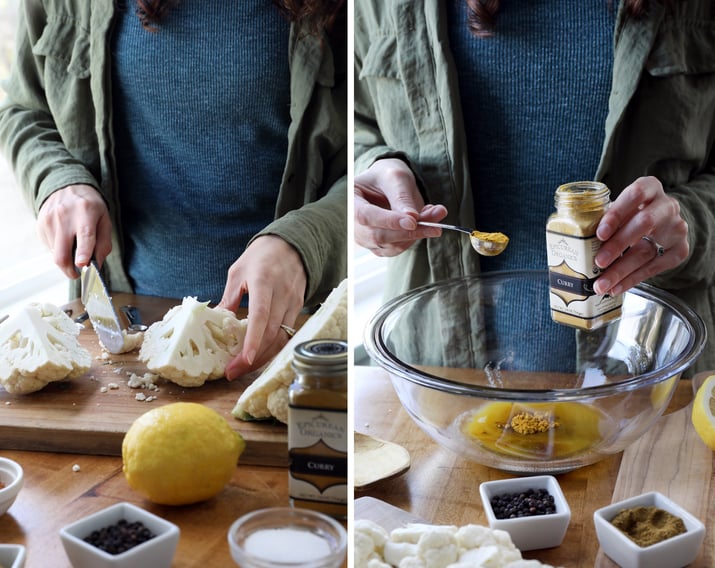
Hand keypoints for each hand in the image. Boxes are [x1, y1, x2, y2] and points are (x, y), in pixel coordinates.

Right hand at [36, 184, 112, 277]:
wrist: (67, 186)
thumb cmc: (91, 207)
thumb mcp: (105, 221)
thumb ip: (104, 244)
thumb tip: (97, 265)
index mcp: (86, 212)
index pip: (84, 235)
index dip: (83, 253)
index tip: (82, 265)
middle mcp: (64, 215)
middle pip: (62, 252)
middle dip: (69, 270)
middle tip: (77, 274)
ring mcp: (49, 220)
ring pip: (55, 253)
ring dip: (66, 258)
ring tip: (74, 246)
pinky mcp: (40, 225)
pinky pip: (49, 247)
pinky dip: (59, 249)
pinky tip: (65, 239)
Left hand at [219, 235, 306, 379]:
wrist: (291, 245)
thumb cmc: (261, 257)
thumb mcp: (238, 272)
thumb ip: (229, 298)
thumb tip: (215, 325)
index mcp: (264, 281)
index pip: (261, 315)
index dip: (252, 340)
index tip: (242, 360)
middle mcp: (282, 294)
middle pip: (271, 333)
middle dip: (252, 357)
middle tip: (232, 372)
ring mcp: (293, 303)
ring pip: (280, 338)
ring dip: (261, 358)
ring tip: (241, 368)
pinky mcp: (298, 309)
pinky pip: (286, 334)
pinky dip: (271, 348)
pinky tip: (257, 356)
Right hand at [354, 158, 447, 255]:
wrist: (387, 184)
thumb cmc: (386, 176)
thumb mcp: (395, 177)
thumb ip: (401, 197)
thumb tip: (413, 220)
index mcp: (350, 200)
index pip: (366, 216)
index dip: (389, 221)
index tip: (413, 221)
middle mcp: (353, 223)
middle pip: (378, 236)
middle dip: (409, 231)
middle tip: (436, 221)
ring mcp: (365, 238)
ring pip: (391, 246)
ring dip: (417, 234)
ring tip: (435, 214)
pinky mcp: (379, 246)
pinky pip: (398, 248)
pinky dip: (415, 238)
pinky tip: (425, 222)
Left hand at [593, 176, 688, 295]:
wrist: (664, 223)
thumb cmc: (633, 213)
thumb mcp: (621, 208)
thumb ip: (605, 218)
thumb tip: (574, 239)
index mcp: (650, 188)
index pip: (635, 195)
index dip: (617, 213)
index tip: (600, 233)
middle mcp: (666, 206)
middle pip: (644, 224)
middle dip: (618, 245)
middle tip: (598, 262)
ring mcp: (676, 229)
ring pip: (647, 251)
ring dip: (621, 271)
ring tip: (601, 285)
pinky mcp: (680, 250)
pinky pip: (655, 268)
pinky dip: (632, 279)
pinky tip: (616, 287)